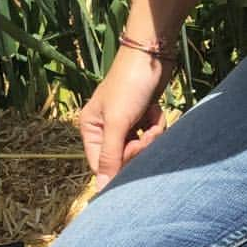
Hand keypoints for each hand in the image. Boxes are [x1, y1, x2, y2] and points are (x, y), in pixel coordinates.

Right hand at [79, 47, 172, 190]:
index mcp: (90, 127)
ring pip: (139, 149)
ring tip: (153, 121)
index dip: (119, 166)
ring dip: (150, 138)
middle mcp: (105, 127)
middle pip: (122, 159)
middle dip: (139, 149)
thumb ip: (109, 157)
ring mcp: (124, 122)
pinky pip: (149, 135)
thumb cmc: (129, 86)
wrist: (152, 55)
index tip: (135, 152)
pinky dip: (156, 126)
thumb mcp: (117, 122)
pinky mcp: (141, 117)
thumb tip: (101, 190)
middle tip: (147, 135)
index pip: (101, 165)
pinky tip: (156, 111)